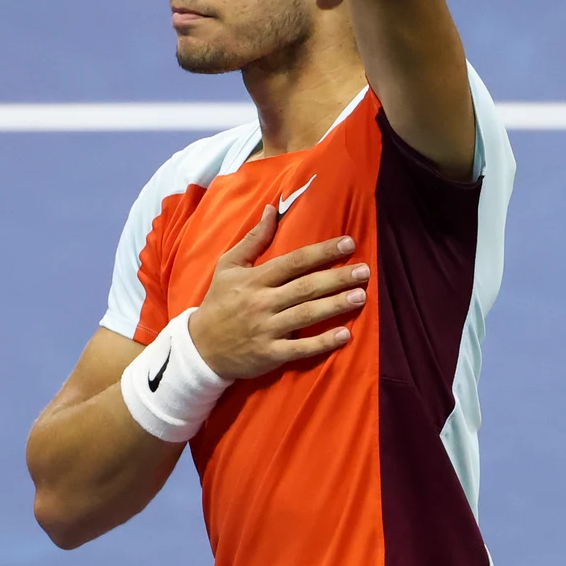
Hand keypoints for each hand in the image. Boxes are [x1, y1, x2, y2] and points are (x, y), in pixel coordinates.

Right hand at [188, 206, 367, 379]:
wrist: (200, 347)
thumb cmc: (218, 302)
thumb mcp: (228, 266)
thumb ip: (252, 240)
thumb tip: (271, 210)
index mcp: (254, 279)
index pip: (293, 262)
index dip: (321, 252)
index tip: (348, 243)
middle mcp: (262, 302)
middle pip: (305, 287)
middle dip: (336, 278)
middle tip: (365, 271)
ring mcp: (267, 329)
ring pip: (306, 315)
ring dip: (335, 305)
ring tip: (361, 296)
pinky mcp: (270, 354)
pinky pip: (300, 349)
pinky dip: (323, 343)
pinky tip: (345, 335)